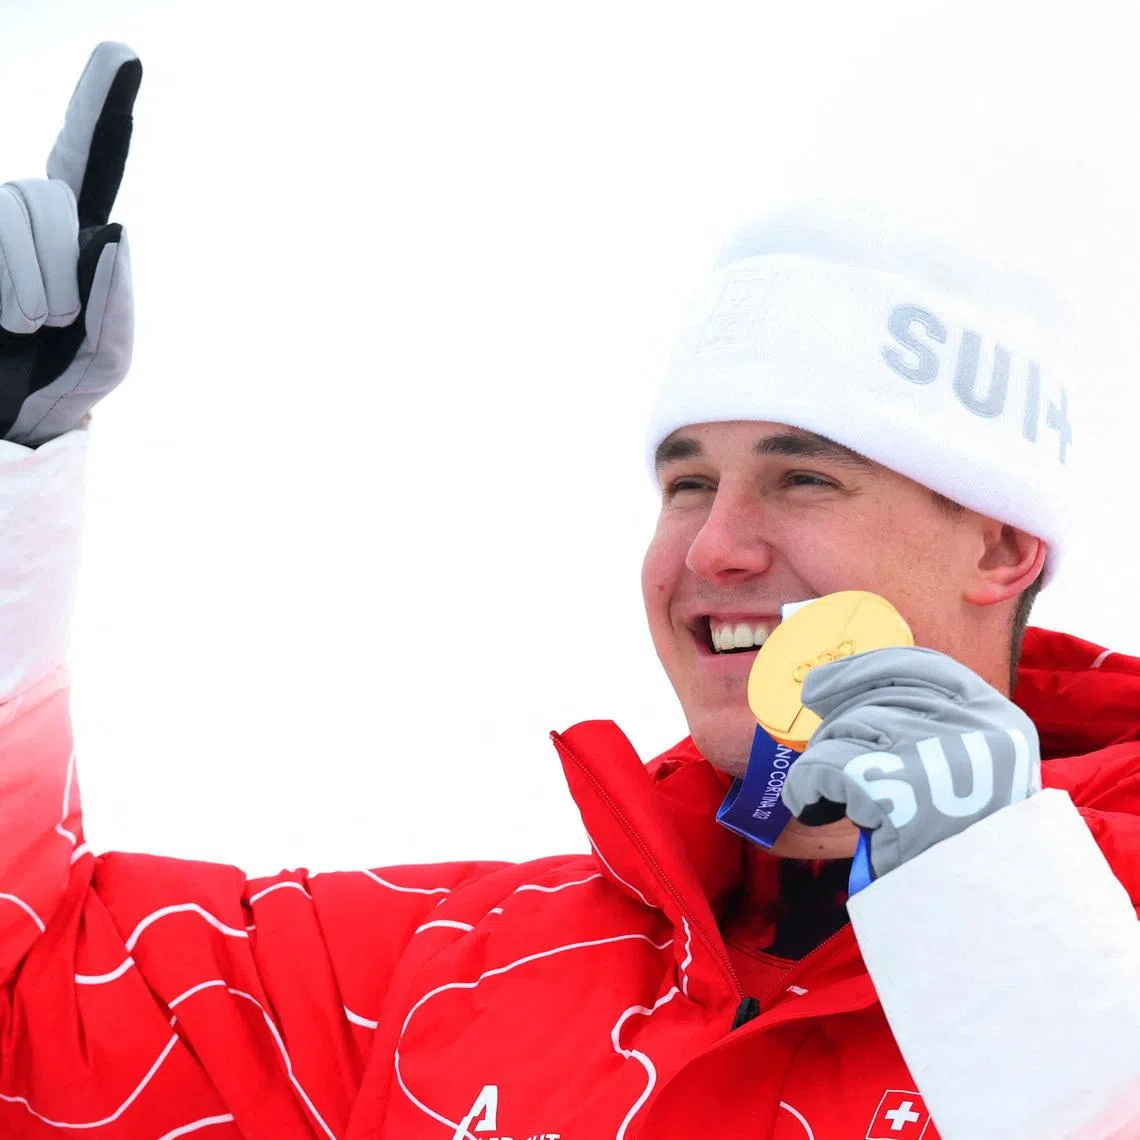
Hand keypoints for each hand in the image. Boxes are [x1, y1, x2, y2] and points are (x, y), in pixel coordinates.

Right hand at [0, 42, 140, 445]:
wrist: (7, 418)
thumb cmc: (60, 385)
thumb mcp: (108, 361)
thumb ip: (120, 309)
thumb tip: (117, 234)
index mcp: (75, 236)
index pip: (88, 160)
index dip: (100, 105)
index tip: (123, 51)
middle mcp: (22, 217)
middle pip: (46, 194)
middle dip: (56, 261)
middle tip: (54, 322)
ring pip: (7, 209)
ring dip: (26, 283)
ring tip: (25, 326)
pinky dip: (8, 286)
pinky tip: (7, 321)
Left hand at [781, 647, 1041, 877]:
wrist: (983, 917)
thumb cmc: (967, 852)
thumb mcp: (978, 778)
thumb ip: (935, 733)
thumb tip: (850, 697)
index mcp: (998, 720)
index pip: (920, 666)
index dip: (862, 670)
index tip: (823, 683)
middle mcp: (970, 728)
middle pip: (874, 698)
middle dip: (836, 723)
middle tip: (822, 753)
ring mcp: (933, 755)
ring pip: (844, 731)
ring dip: (824, 763)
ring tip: (830, 796)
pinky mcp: (893, 791)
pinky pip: (822, 768)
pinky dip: (806, 787)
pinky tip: (813, 808)